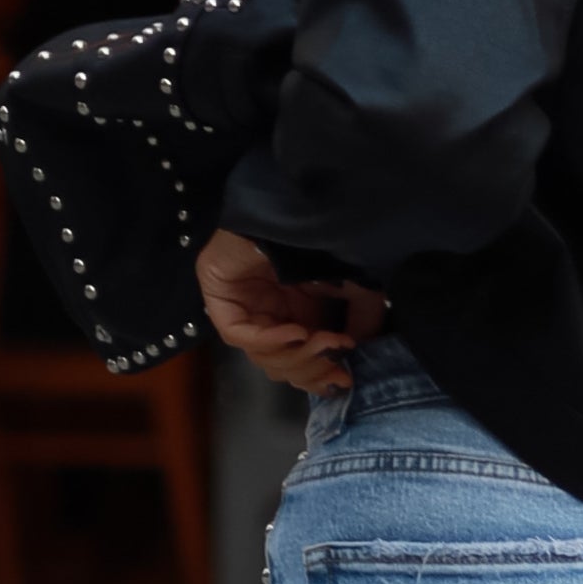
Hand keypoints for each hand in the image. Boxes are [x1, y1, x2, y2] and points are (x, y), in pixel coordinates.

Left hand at [199, 230, 386, 396]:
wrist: (305, 204)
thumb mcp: (358, 285)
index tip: (346, 379)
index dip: (320, 376)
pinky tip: (298, 332)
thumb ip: (362, 320)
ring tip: (324, 342)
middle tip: (338, 368)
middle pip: (281, 364)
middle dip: (311, 370)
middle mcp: (267, 312)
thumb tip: (358, 356)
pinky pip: (240, 334)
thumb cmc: (331, 238)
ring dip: (298, 356)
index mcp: (296, 310)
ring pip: (262, 355)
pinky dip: (271, 340)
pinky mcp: (220, 297)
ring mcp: (241, 305)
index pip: (298, 361)